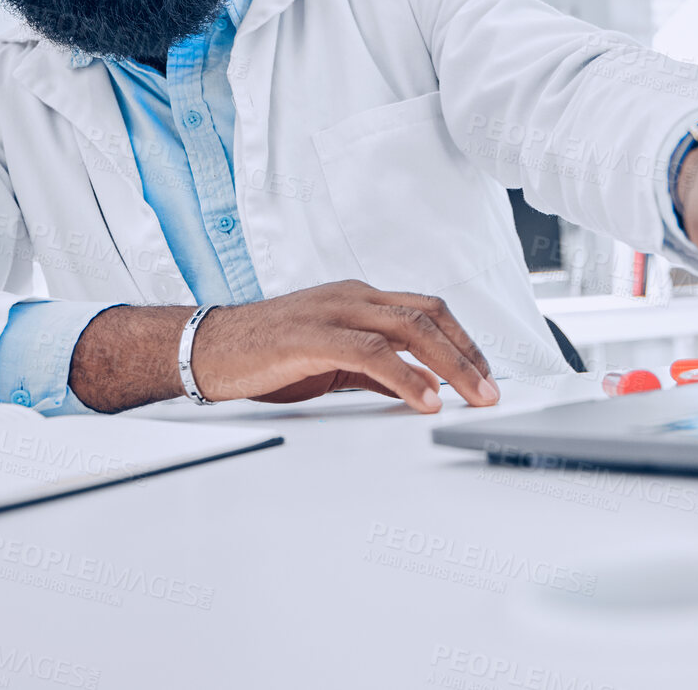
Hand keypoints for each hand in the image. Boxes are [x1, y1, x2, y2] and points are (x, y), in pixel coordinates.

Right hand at [69, 280, 498, 413]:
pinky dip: (407, 378)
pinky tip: (425, 401)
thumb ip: (374, 369)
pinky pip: (373, 354)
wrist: (206, 347)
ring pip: (410, 329)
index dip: (463, 341)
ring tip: (473, 397)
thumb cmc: (264, 354)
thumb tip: (419, 387)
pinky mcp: (314, 335)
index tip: (485, 374)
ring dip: (450, 366)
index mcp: (359, 298)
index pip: (428, 311)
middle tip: (491, 391)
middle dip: (468, 355)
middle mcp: (353, 296)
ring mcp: (334, 311)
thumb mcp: (331, 361)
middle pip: (429, 317)